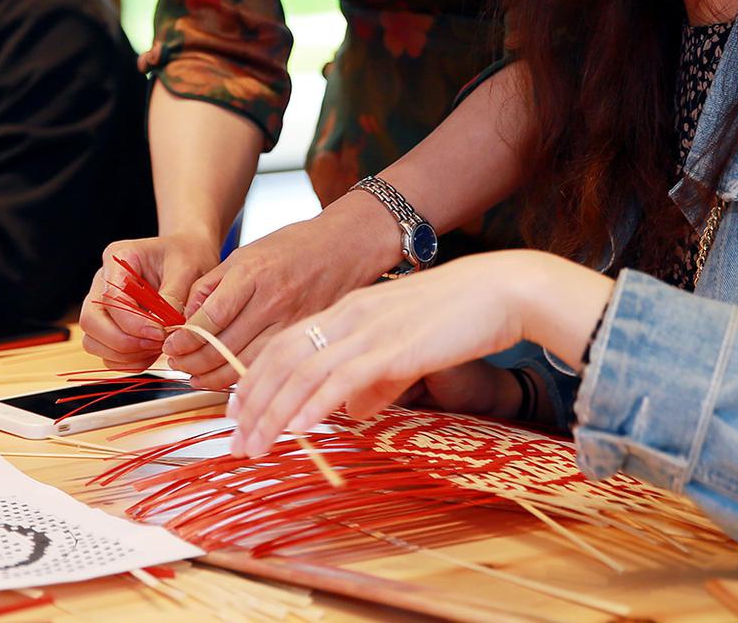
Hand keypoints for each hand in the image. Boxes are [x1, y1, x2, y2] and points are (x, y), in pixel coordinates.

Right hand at [78, 232, 220, 369]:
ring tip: (158, 347)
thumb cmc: (187, 256)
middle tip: (157, 344)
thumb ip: (173, 297)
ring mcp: (102, 304)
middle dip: (123, 342)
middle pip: (91, 321)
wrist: (190, 255)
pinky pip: (107, 353)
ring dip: (125, 354)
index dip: (133, 322)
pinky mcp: (110, 325)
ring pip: (93, 341)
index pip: (111, 298)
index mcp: (119, 257)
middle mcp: (103, 280)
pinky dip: (128, 361)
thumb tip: (163, 327)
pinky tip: (152, 352)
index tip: (160, 333)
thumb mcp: (187, 269)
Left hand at [164, 191, 401, 389]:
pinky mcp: (306, 336)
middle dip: (192, 361)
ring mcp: (292, 321)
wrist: (345, 247)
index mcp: (252, 273)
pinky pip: (268, 364)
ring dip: (213, 375)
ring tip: (194, 377)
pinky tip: (226, 379)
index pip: (210, 317)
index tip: (170, 346)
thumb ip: (212, 284)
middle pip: (223, 345)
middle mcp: (272, 300)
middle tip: (175, 364)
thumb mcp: (245, 253)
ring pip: (244, 362)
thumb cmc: (293, 246)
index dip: (185, 338)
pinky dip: (243, 376)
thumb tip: (184, 316)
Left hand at [227, 251, 612, 456]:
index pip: (286, 345)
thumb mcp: (405, 348)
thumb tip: (351, 411)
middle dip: (253, 404)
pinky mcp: (393, 347)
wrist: (501, 291)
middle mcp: (349, 317)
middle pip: (282, 360)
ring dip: (273, 413)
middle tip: (236, 441)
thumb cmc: (459, 318)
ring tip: (254, 446)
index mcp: (348, 311)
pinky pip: (342, 379)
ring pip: (303, 373)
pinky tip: (298, 429)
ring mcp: (369, 330)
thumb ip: (376, 378)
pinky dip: (314, 405)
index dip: (257, 380)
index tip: (241, 413)